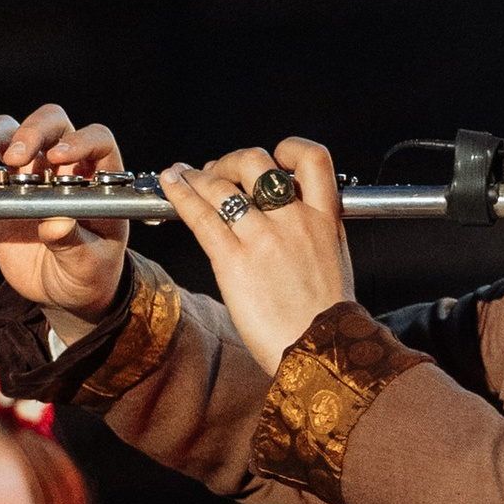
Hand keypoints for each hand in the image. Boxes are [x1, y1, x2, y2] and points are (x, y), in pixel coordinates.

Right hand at [0, 104, 131, 317]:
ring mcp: (28, 174)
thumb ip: (74, 243)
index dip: (81, 141)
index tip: (59, 156)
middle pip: (49, 124)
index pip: (97, 141)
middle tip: (15, 157)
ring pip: (10, 133)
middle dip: (30, 132)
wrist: (60, 291)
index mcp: (96, 179)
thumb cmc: (87, 273)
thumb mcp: (88, 265)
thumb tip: (56, 224)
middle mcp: (62, 167)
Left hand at [158, 140, 354, 381]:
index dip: (289, 150)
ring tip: (184, 176)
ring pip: (222, 185)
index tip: (274, 158)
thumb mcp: (334, 264)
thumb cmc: (328, 321)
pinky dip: (181, 194)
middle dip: (231, 162)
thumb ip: (314, 236)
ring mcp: (263, 238)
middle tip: (220, 174)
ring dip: (198, 175)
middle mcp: (294, 220)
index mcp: (324, 219)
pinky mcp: (233, 261)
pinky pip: (202, 216)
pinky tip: (170, 184)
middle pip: (257, 162)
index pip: (311, 159)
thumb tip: (293, 225)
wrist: (323, 353)